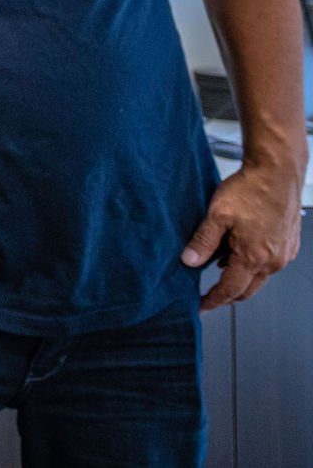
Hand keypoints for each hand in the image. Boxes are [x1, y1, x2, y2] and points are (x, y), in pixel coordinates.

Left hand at [182, 158, 304, 310]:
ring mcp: (285, 253)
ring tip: (217, 264)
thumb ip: (203, 242)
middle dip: (227, 294)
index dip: (213, 300)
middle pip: (247, 289)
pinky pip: (269, 263)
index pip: (230, 290)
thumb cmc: (250, 190)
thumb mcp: (217, 215)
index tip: (200, 306)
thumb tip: (188, 262)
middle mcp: (274, 261)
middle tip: (207, 293)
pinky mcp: (289, 244)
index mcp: (254, 257)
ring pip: (259, 277)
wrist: (278, 171)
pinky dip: (252, 264)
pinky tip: (237, 250)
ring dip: (239, 276)